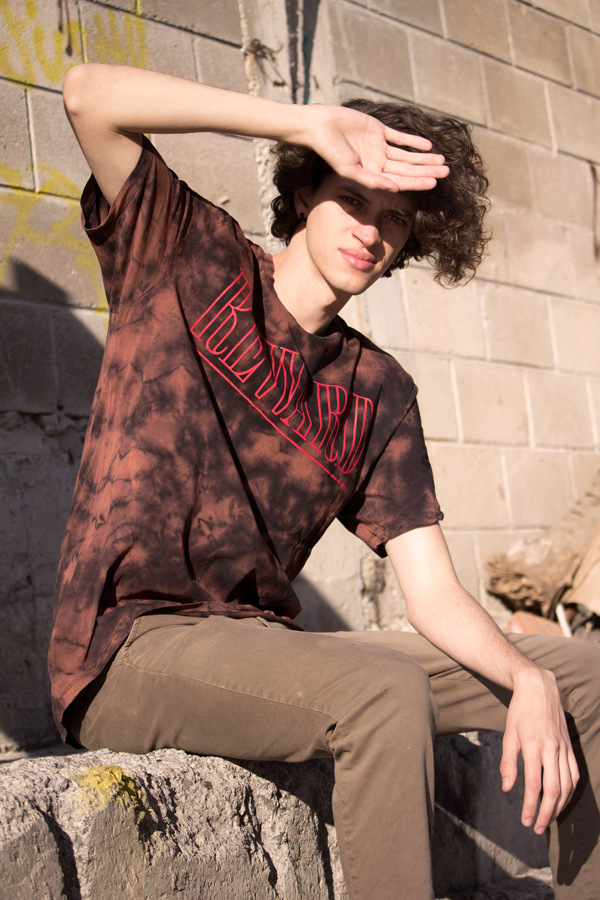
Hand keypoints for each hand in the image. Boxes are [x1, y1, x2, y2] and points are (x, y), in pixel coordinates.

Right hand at [305, 105, 448, 192]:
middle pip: (407, 168)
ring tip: (442, 160)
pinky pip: (399, 137)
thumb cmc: (330, 152)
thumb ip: (372, 180)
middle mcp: (377, 162)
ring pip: (406, 154)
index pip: (400, 180)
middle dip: (427, 170)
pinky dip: (412, 141)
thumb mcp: (350, 170)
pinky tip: (427, 145)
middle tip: (447, 172)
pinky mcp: (377, 129)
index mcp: (372, 174)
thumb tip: (395, 189)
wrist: (320, 127)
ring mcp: (378, 146)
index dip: (417, 182)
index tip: (434, 183)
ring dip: (424, 158)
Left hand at [500, 665, 578, 833]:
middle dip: (546, 813)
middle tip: (538, 828)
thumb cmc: (519, 711)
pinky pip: (574, 774)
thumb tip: (507, 788)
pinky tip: (562, 800)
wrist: (539, 688)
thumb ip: (508, 762)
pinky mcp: (569, 747)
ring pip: (567, 785)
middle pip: (554, 790)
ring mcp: (563, 748)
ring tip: (549, 819)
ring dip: (559, 806)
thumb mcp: (508, 734)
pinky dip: (570, 791)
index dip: (531, 806)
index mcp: (533, 746)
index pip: (534, 785)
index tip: (526, 821)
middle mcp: (552, 749)